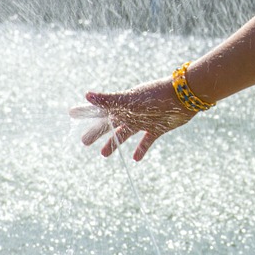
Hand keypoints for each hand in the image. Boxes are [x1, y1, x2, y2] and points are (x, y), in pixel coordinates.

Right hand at [69, 79, 195, 161]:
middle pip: (110, 124)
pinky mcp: (157, 127)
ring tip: (103, 154)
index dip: (86, 112)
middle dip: (97, 132)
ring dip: (115, 143)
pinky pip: (147, 140)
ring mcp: (144, 120)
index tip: (71, 113)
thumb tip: (86, 95)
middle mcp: (132, 112)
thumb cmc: (155, 95)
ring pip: (125, 134)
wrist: (183, 96)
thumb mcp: (130, 99)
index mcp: (123, 104)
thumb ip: (109, 100)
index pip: (100, 109)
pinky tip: (135, 158)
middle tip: (84, 141)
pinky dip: (141, 148)